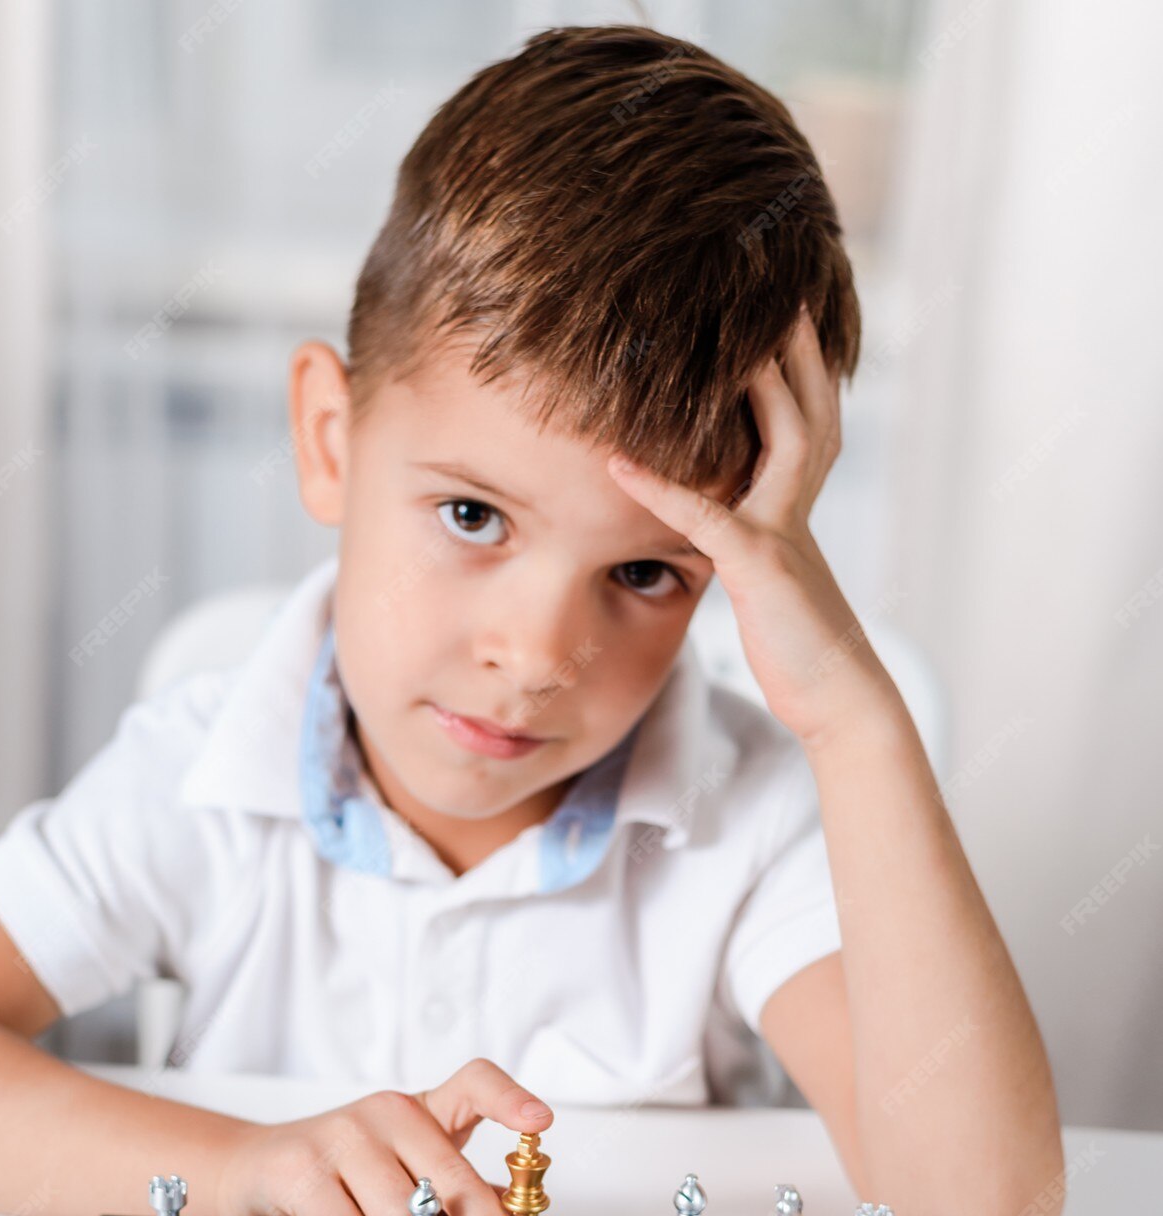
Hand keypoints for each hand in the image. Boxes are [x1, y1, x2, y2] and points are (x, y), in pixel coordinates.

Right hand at [218, 1058, 551, 1215]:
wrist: (259, 1165)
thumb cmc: (345, 1169)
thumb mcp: (407, 1165)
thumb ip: (458, 1188)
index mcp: (420, 1109)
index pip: (474, 1082)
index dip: (510, 1100)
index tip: (541, 1123)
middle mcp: (387, 1112)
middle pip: (452, 1183)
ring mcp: (343, 1135)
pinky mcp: (303, 1168)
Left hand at [607, 309, 887, 745]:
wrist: (837, 698)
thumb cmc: (797, 644)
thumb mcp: (765, 575)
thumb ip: (739, 534)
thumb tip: (708, 515)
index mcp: (797, 501)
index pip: (803, 411)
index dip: (794, 359)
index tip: (774, 307)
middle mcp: (797, 503)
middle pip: (807, 400)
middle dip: (794, 340)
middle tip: (771, 278)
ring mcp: (783, 530)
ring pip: (781, 434)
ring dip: (754, 380)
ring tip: (712, 327)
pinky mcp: (760, 567)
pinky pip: (706, 517)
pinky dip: (660, 489)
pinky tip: (617, 465)